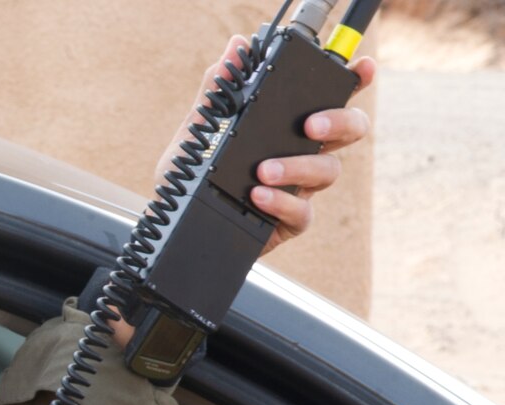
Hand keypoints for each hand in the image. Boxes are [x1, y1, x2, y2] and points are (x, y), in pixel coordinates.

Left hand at [158, 35, 374, 256]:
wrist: (174, 223)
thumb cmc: (192, 175)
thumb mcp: (197, 130)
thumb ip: (217, 90)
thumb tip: (235, 47)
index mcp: (290, 126)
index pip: (333, 97)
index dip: (356, 79)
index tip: (362, 68)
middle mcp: (303, 152)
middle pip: (350, 130)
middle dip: (339, 122)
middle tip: (310, 125)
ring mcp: (300, 187)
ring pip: (328, 171)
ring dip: (298, 167)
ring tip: (263, 171)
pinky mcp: (289, 220)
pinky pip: (302, 212)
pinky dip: (282, 202)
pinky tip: (258, 196)